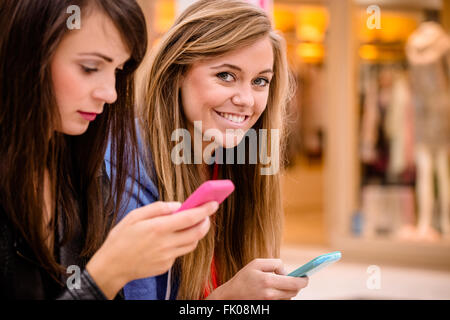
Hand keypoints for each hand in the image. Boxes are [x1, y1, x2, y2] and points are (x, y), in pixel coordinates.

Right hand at [86, 200, 217, 298]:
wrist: (111, 266)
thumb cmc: (121, 238)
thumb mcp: (135, 216)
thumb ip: (158, 208)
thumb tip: (177, 205)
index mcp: (158, 228)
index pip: (190, 217)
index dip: (205, 210)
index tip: (214, 203)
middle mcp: (166, 243)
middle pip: (197, 233)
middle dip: (206, 221)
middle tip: (205, 214)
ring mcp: (167, 257)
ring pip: (192, 244)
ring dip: (196, 233)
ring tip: (191, 224)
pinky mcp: (166, 266)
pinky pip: (180, 252)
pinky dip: (181, 243)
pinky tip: (172, 238)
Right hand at [207, 258, 308, 299]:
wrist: (231, 296)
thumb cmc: (244, 278)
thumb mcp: (256, 263)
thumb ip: (274, 263)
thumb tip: (286, 271)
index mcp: (268, 281)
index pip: (295, 283)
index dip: (304, 280)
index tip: (306, 277)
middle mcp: (270, 294)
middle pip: (294, 292)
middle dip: (297, 285)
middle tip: (296, 278)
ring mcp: (270, 302)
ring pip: (289, 297)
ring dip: (289, 290)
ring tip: (280, 283)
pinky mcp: (269, 307)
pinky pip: (282, 301)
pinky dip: (282, 295)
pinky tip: (275, 290)